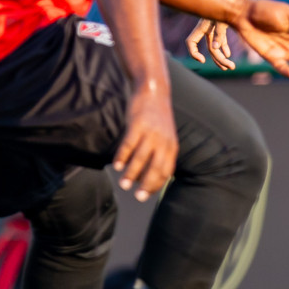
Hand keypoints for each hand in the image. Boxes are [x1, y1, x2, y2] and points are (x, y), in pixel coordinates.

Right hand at [113, 83, 177, 201]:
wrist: (153, 91)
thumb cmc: (157, 119)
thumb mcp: (165, 136)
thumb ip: (160, 154)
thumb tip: (145, 177)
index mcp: (172, 146)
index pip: (166, 171)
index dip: (156, 185)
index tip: (146, 195)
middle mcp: (163, 141)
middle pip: (156, 168)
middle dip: (147, 185)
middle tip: (138, 197)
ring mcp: (151, 133)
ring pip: (141, 158)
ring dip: (132, 174)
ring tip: (123, 186)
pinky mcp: (138, 124)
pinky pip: (129, 144)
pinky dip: (122, 156)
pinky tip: (117, 166)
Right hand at [186, 18, 237, 69]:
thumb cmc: (223, 6)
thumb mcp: (221, 19)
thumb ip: (219, 33)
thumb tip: (215, 48)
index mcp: (202, 26)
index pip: (191, 42)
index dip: (193, 53)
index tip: (203, 61)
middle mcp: (206, 29)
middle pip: (210, 49)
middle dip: (219, 59)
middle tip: (231, 67)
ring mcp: (213, 29)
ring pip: (216, 47)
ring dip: (222, 57)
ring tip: (230, 67)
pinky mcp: (221, 27)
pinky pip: (221, 40)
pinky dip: (224, 48)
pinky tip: (228, 55)